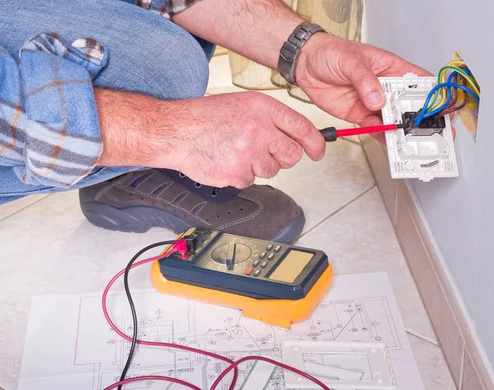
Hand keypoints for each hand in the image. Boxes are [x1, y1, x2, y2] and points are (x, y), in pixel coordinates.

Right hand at [96, 89, 324, 188]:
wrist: (175, 131)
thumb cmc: (204, 118)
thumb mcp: (241, 105)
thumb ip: (268, 119)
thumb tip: (294, 137)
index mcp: (262, 108)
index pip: (302, 127)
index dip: (315, 142)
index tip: (318, 151)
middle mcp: (260, 129)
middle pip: (291, 155)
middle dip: (281, 157)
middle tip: (263, 152)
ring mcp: (249, 152)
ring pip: (272, 170)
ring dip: (256, 166)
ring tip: (234, 151)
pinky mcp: (238, 173)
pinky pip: (251, 180)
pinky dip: (239, 175)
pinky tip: (225, 160)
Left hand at [295, 34, 430, 142]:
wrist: (305, 64)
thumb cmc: (330, 52)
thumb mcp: (351, 61)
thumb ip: (365, 81)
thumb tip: (378, 99)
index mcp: (391, 69)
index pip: (418, 83)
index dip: (432, 97)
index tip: (439, 111)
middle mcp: (385, 87)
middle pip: (408, 106)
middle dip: (418, 120)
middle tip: (425, 133)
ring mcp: (372, 102)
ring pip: (392, 120)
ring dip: (400, 131)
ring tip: (407, 142)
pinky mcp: (359, 114)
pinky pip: (373, 128)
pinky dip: (381, 136)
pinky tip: (388, 141)